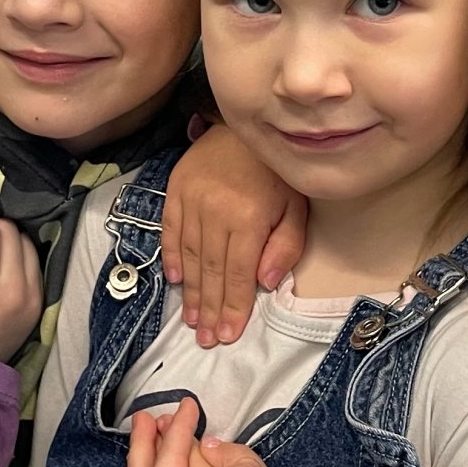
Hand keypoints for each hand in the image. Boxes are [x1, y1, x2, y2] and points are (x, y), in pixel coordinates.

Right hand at [164, 123, 307, 346]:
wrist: (244, 127)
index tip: (228, 335)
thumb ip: (286, 245)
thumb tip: (267, 281)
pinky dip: (172, 257)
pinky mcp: (176, 190)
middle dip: (211, 308)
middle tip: (206, 339)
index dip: (234, 306)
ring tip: (193, 320)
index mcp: (249, 217)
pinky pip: (171, 231)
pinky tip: (176, 280)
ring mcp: (192, 200)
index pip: (239, 273)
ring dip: (191, 292)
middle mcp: (215, 210)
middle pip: (212, 270)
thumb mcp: (296, 205)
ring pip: (190, 255)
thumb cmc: (276, 171)